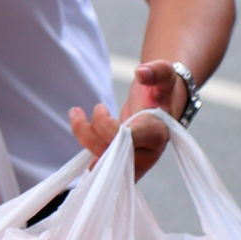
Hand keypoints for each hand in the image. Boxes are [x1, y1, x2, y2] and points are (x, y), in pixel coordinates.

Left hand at [70, 59, 184, 179]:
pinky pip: (100, 168)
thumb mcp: (164, 77)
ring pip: (100, 163)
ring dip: (82, 138)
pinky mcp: (125, 168)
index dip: (104, 124)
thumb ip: (157, 72)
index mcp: (157, 134)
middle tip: (78, 111)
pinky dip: (86, 150)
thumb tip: (141, 72)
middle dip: (86, 132)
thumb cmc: (161, 92)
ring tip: (76, 114)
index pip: (124, 137)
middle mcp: (148, 154)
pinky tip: (80, 130)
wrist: (164, 108)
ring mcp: (137, 164)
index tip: (100, 106)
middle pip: (108, 152)